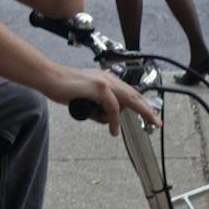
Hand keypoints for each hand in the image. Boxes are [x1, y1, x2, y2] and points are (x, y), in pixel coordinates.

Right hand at [45, 68, 159, 135]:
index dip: (142, 104)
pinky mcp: (99, 89)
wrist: (50, 79)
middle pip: (135, 96)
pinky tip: (112, 129)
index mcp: (106, 80)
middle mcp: (108, 79)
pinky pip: (113, 108)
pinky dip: (114, 120)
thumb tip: (107, 119)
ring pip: (128, 101)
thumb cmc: (63, 88)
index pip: (129, 93)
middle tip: (158, 123)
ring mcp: (105, 82)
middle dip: (148, 111)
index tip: (151, 115)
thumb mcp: (85, 101)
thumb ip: (98, 108)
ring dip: (125, 118)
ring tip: (120, 128)